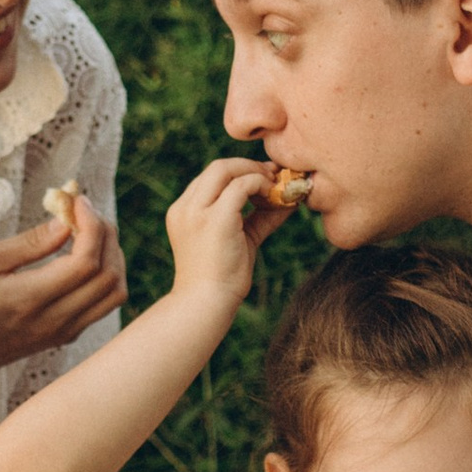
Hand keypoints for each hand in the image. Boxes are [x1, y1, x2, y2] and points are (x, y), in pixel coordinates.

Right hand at [0, 196, 127, 414]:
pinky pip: (105, 303)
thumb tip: (68, 222)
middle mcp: (55, 321)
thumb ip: (30, 243)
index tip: (78, 201)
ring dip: (113, 256)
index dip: (92, 225)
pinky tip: (86, 255)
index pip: (85, 262)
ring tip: (90, 231)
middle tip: (85, 211)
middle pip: (108, 275)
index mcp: (29, 299)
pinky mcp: (69, 335)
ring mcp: (65, 332)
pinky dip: (107, 274)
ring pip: (115, 292)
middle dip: (106, 234)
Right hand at [164, 155, 286, 314]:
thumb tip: (288, 200)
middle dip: (248, 166)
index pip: (211, 178)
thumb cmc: (222, 278)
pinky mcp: (215, 219)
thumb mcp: (240, 240)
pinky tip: (274, 196)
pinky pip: (241, 186)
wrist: (206, 305)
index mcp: (183, 211)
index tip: (263, 179)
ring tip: (275, 185)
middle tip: (273, 175)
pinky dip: (260, 184)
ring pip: (225, 169)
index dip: (239, 173)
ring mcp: (197, 212)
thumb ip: (260, 218)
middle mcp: (185, 207)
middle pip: (217, 167)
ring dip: (255, 172)